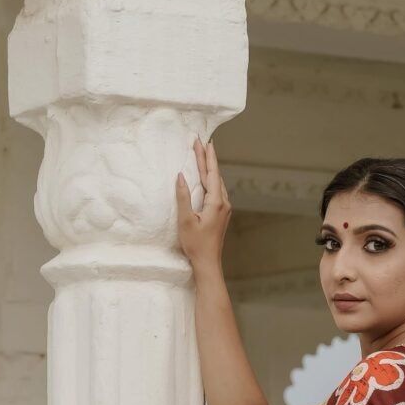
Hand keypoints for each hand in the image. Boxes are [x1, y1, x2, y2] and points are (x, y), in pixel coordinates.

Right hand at [176, 136, 230, 273]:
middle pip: (215, 176)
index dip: (207, 157)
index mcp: (216, 203)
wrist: (208, 263)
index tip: (204, 141)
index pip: (211, 173)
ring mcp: (224, 209)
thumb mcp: (185, 220)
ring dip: (209, 168)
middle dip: (207, 159)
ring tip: (203, 155)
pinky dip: (211, 180)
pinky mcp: (221, 214)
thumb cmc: (195, 245)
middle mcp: (224, 204)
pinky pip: (217, 191)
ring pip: (217, 183)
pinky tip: (206, 177)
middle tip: (200, 142)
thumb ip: (183, 197)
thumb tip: (180, 176)